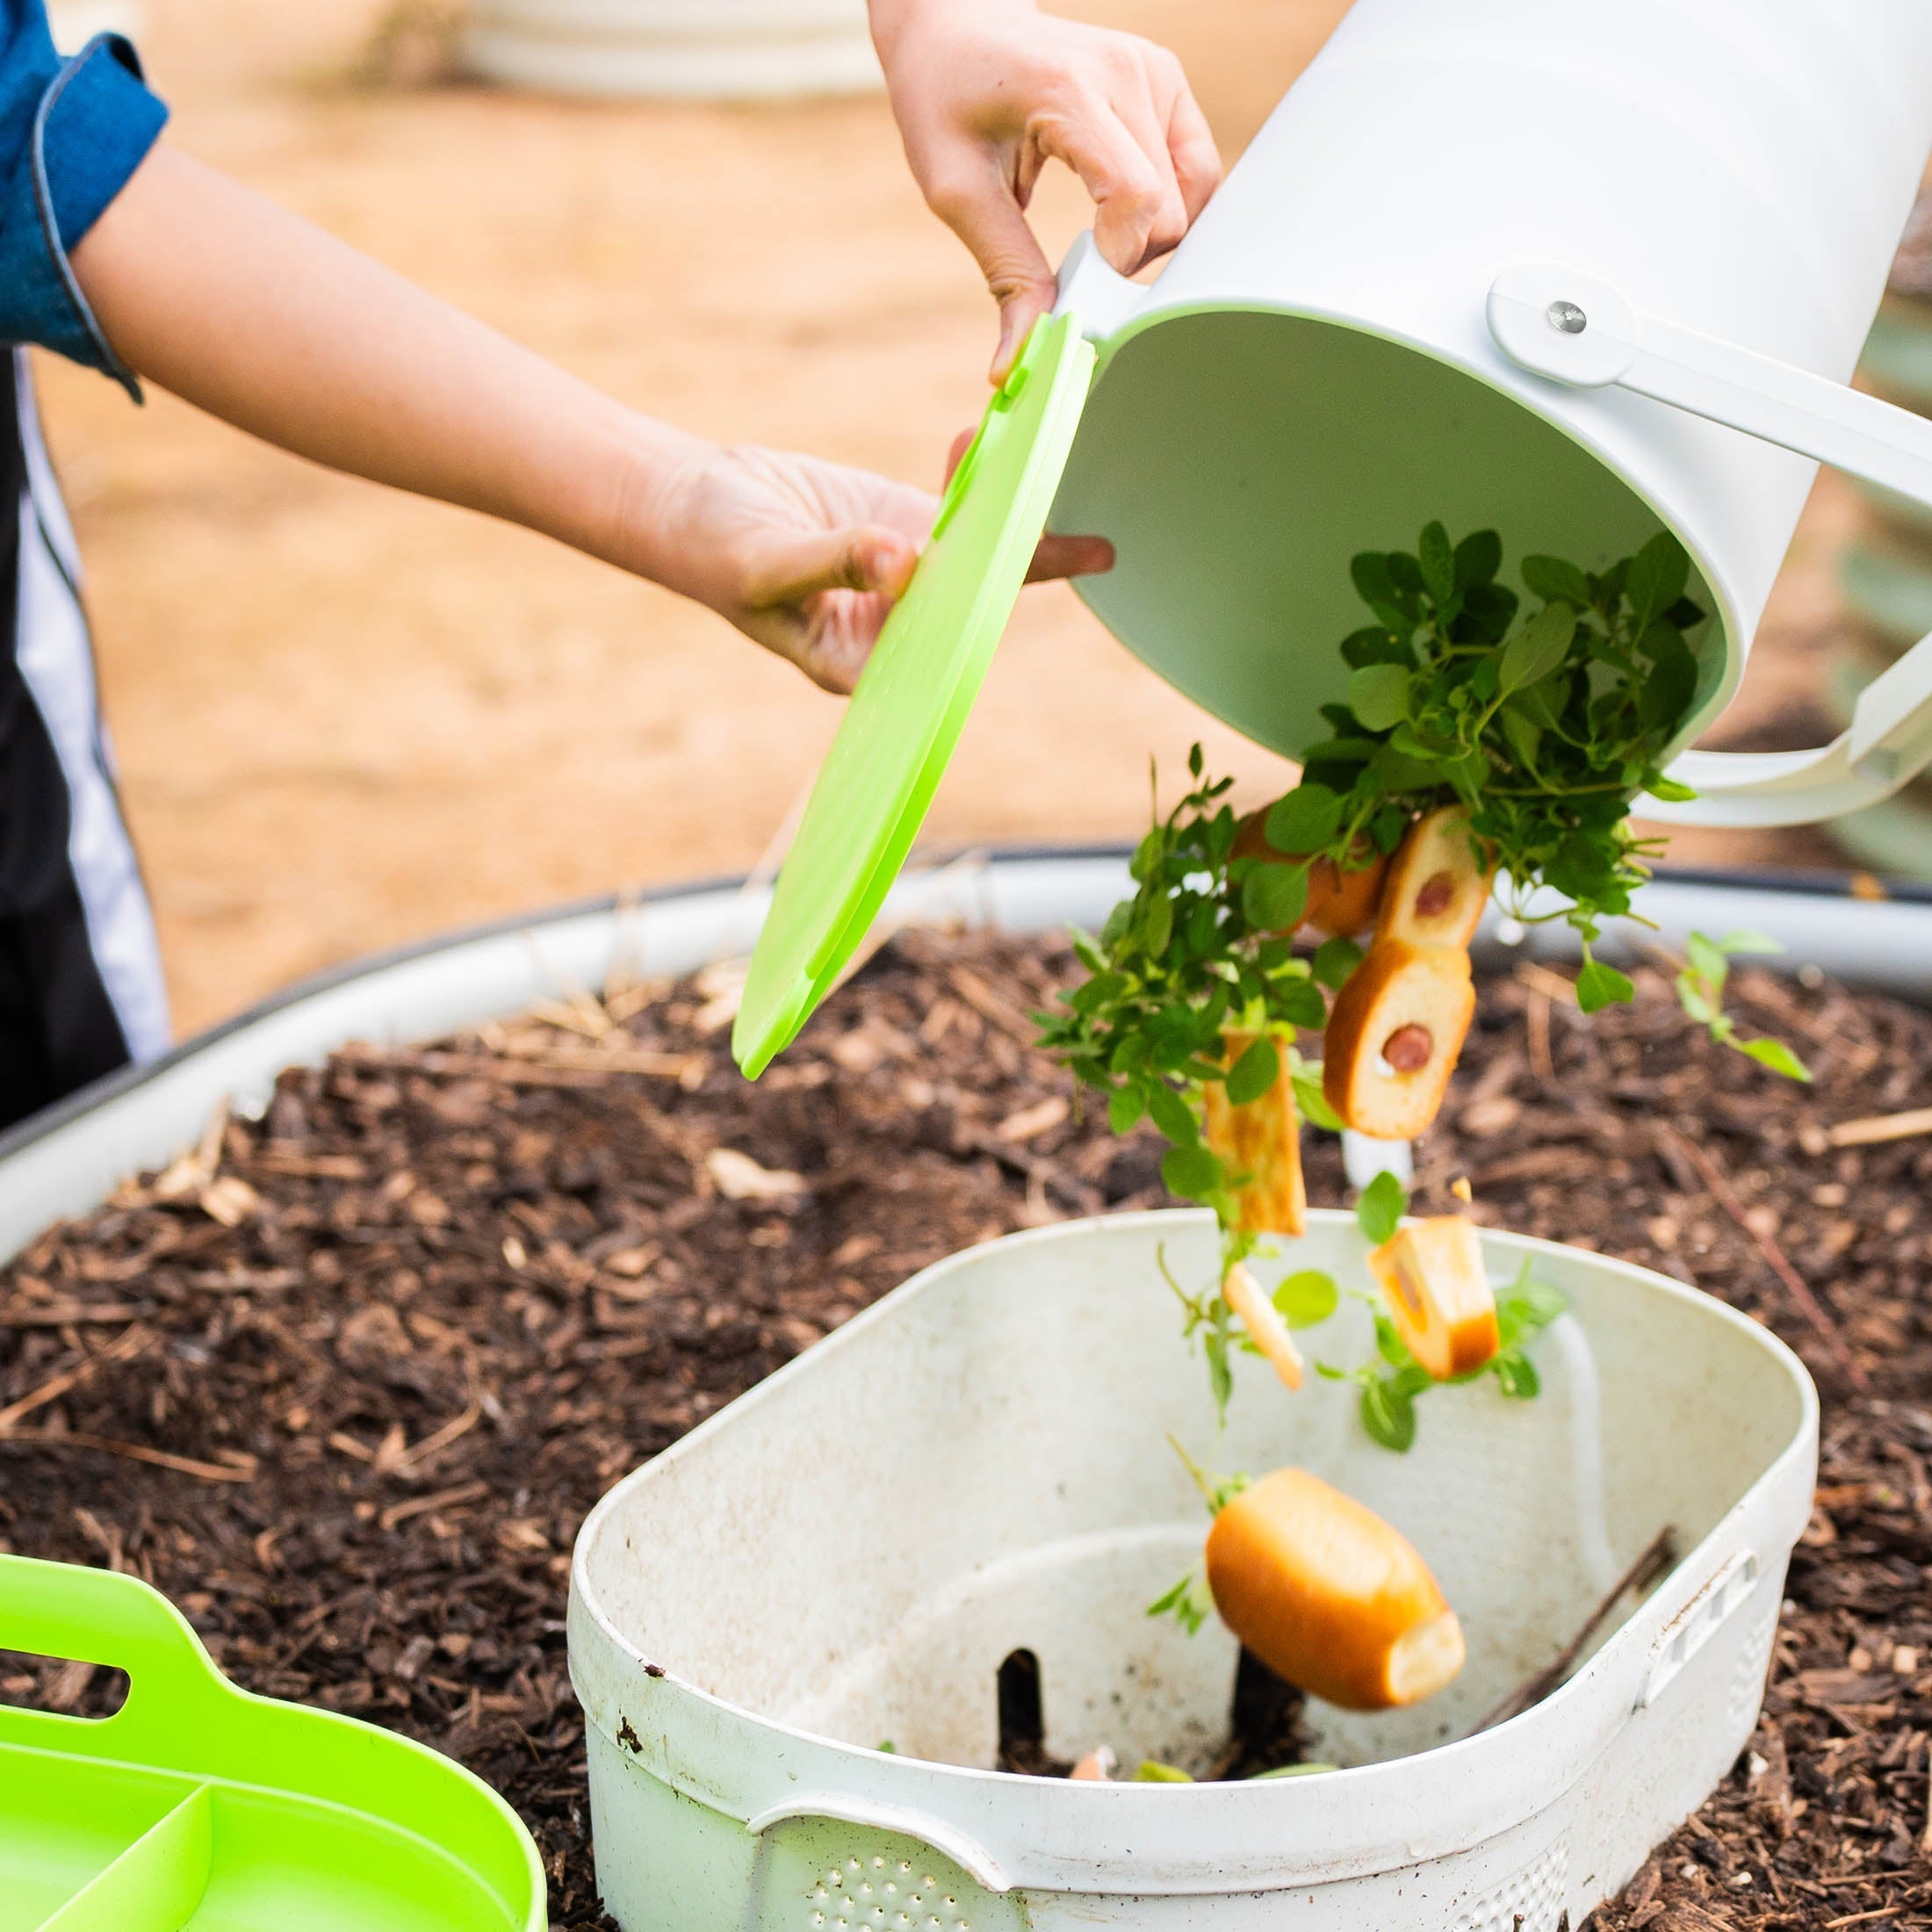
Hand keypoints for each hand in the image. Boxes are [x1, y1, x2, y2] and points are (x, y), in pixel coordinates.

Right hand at [637, 440, 1112, 694]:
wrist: (693, 505)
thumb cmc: (715, 549)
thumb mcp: (770, 562)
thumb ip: (835, 564)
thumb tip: (902, 565)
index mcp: (862, 663)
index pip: (939, 649)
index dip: (984, 621)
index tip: (1022, 588)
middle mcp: (895, 631)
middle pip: (973, 605)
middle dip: (1025, 572)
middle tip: (1087, 549)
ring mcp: (905, 580)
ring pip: (976, 557)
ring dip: (1015, 518)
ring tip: (1057, 480)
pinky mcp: (905, 532)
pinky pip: (960, 515)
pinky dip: (982, 482)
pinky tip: (1002, 446)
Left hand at [871, 0, 1220, 380]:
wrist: (955, 22)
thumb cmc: (944, 98)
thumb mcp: (955, 190)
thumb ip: (1003, 273)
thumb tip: (1019, 362)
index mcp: (1070, 90)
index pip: (1135, 199)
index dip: (1117, 262)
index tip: (1079, 282)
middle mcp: (1127, 71)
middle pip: (1171, 209)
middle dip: (1133, 259)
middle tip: (1080, 262)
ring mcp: (1155, 71)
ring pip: (1196, 196)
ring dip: (1156, 237)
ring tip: (1101, 236)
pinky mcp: (1168, 81)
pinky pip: (1197, 170)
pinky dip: (1170, 208)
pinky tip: (1122, 212)